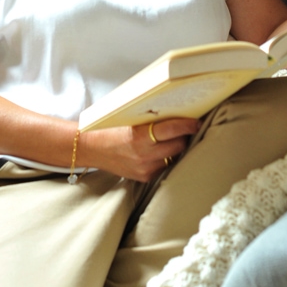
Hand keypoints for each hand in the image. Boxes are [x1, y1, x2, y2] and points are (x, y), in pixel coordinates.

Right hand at [81, 118, 199, 182]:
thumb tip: (174, 109)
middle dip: (183, 135)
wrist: (91, 148)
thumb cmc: (108, 128)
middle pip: (178, 145)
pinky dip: (165, 157)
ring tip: (170, 138)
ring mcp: (145, 168)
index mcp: (138, 136)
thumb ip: (149, 117)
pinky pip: (164, 165)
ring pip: (173, 156)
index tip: (195, 121)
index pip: (172, 130)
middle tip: (185, 127)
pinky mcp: (145, 177)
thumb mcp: (127, 118)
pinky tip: (159, 150)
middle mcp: (143, 154)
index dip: (187, 125)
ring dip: (175, 147)